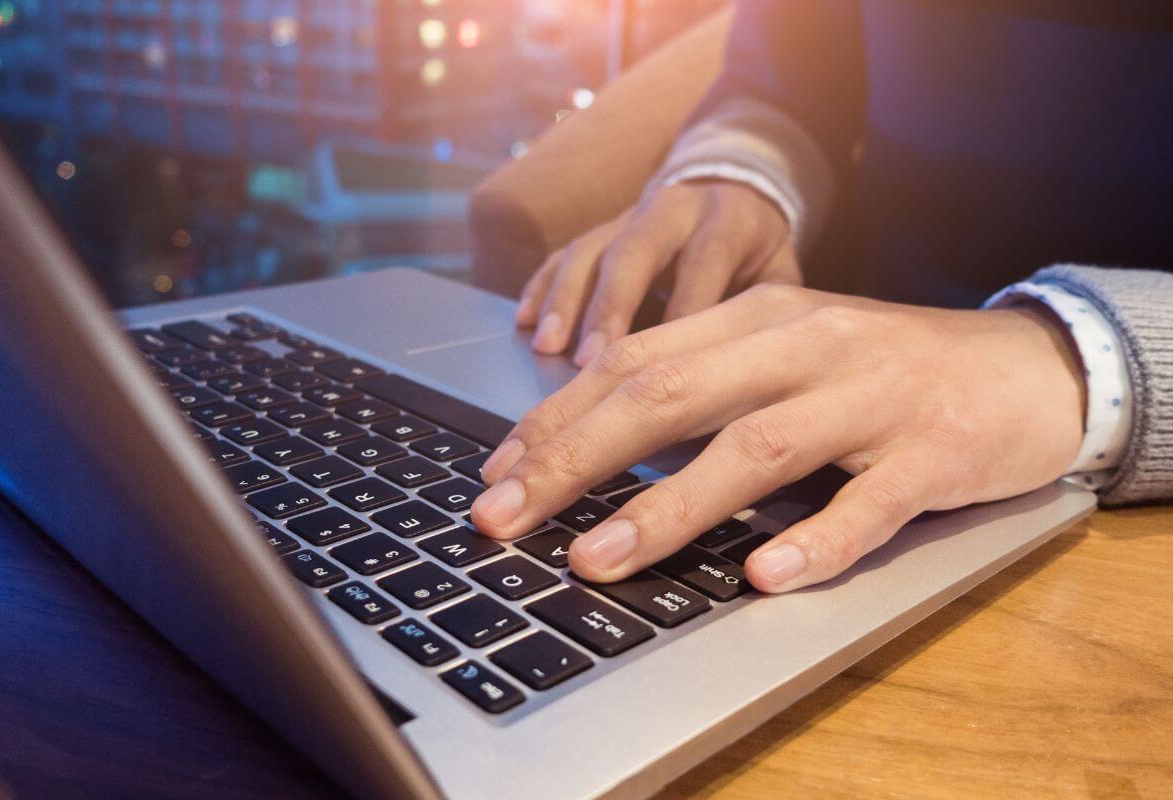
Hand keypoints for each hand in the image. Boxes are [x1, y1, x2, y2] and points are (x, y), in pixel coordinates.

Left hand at [472, 285, 1085, 592]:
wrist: (1024, 364)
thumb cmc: (882, 370)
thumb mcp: (787, 355)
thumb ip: (705, 386)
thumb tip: (595, 446)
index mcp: (758, 318)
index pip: (634, 361)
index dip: (556, 418)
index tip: (495, 473)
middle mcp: (804, 345)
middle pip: (670, 393)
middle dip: (573, 458)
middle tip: (503, 518)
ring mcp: (871, 397)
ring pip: (756, 447)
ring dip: (669, 508)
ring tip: (599, 559)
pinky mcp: (934, 452)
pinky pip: (869, 505)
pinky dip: (815, 542)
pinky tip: (764, 578)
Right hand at [515, 180, 798, 366]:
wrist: (737, 188)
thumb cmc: (759, 255)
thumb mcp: (781, 276)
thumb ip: (767, 316)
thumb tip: (754, 383)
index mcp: (726, 221)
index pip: (701, 266)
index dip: (681, 314)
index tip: (665, 371)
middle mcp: (673, 209)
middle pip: (634, 254)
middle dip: (608, 309)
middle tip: (589, 361)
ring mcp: (630, 215)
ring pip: (590, 251)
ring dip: (565, 302)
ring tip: (546, 346)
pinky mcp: (601, 227)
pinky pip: (564, 252)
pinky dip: (541, 287)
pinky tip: (522, 322)